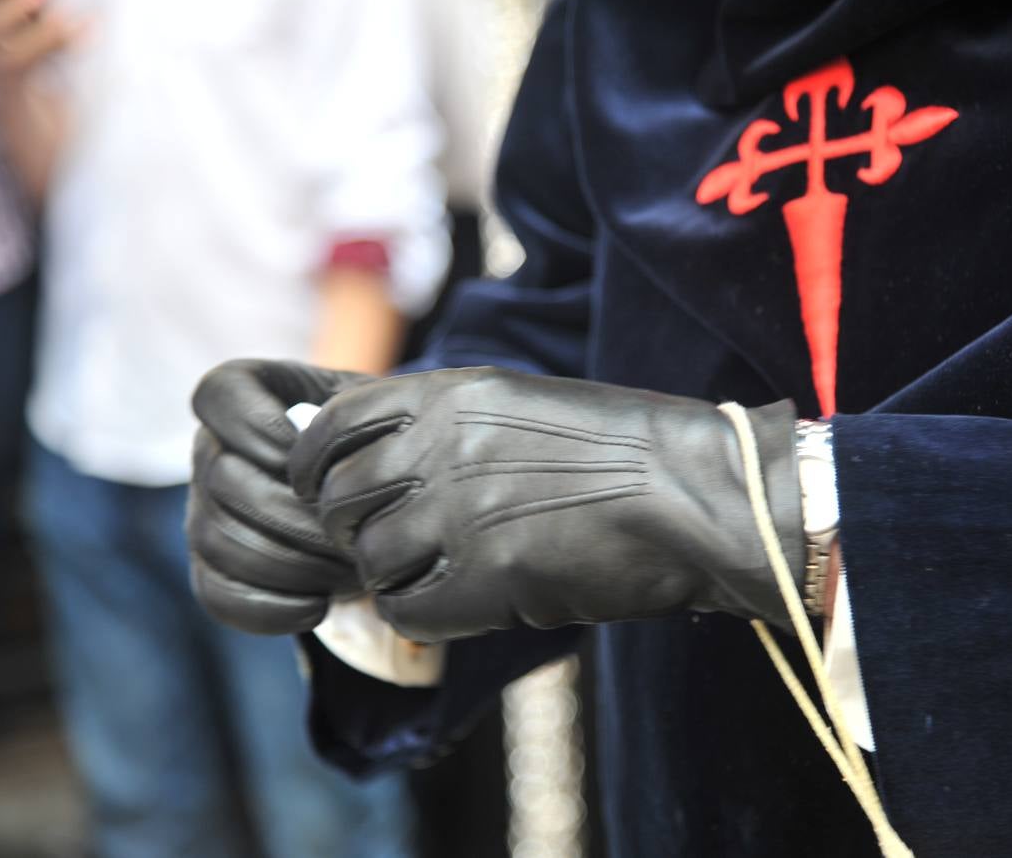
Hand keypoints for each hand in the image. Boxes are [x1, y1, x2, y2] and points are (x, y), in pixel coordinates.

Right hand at [187, 360, 374, 633]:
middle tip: (355, 537)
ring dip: (291, 564)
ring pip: (218, 541)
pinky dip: (269, 608)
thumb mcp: (381, 414)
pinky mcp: (211, 568)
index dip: (253, 425)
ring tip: (350, 574)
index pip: (218, 394)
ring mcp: (205, 511)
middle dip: (296, 517)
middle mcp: (214, 451)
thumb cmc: (380, 444)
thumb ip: (364, 418)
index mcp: (248, 398)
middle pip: (223, 481)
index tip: (303, 453)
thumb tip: (353, 465)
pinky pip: (218, 595)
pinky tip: (319, 606)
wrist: (378, 499)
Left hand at [287, 367, 805, 642]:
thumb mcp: (521, 405)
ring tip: (444, 574)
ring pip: (369, 561)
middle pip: (339, 502)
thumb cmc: (622, 449)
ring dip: (395, 575)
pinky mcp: (486, 577)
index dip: (316, 470)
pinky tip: (464, 605)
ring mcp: (459, 511)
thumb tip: (377, 464)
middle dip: (354, 531)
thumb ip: (444, 426)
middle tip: (393, 546)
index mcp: (449, 395)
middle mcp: (440, 446)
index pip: (331, 430)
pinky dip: (424, 615)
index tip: (328, 494)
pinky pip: (407, 610)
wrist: (694, 493)